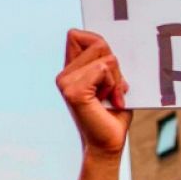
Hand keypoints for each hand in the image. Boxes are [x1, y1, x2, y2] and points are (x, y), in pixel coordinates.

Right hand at [57, 30, 131, 156]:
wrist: (108, 144)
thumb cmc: (112, 115)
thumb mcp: (111, 81)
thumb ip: (106, 62)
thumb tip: (107, 44)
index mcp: (70, 71)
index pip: (76, 35)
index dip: (97, 43)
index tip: (107, 69)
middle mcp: (63, 75)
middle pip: (97, 42)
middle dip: (114, 65)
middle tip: (113, 89)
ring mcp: (65, 82)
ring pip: (105, 58)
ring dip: (116, 78)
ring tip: (111, 97)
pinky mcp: (73, 91)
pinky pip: (103, 70)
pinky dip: (114, 84)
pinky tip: (110, 101)